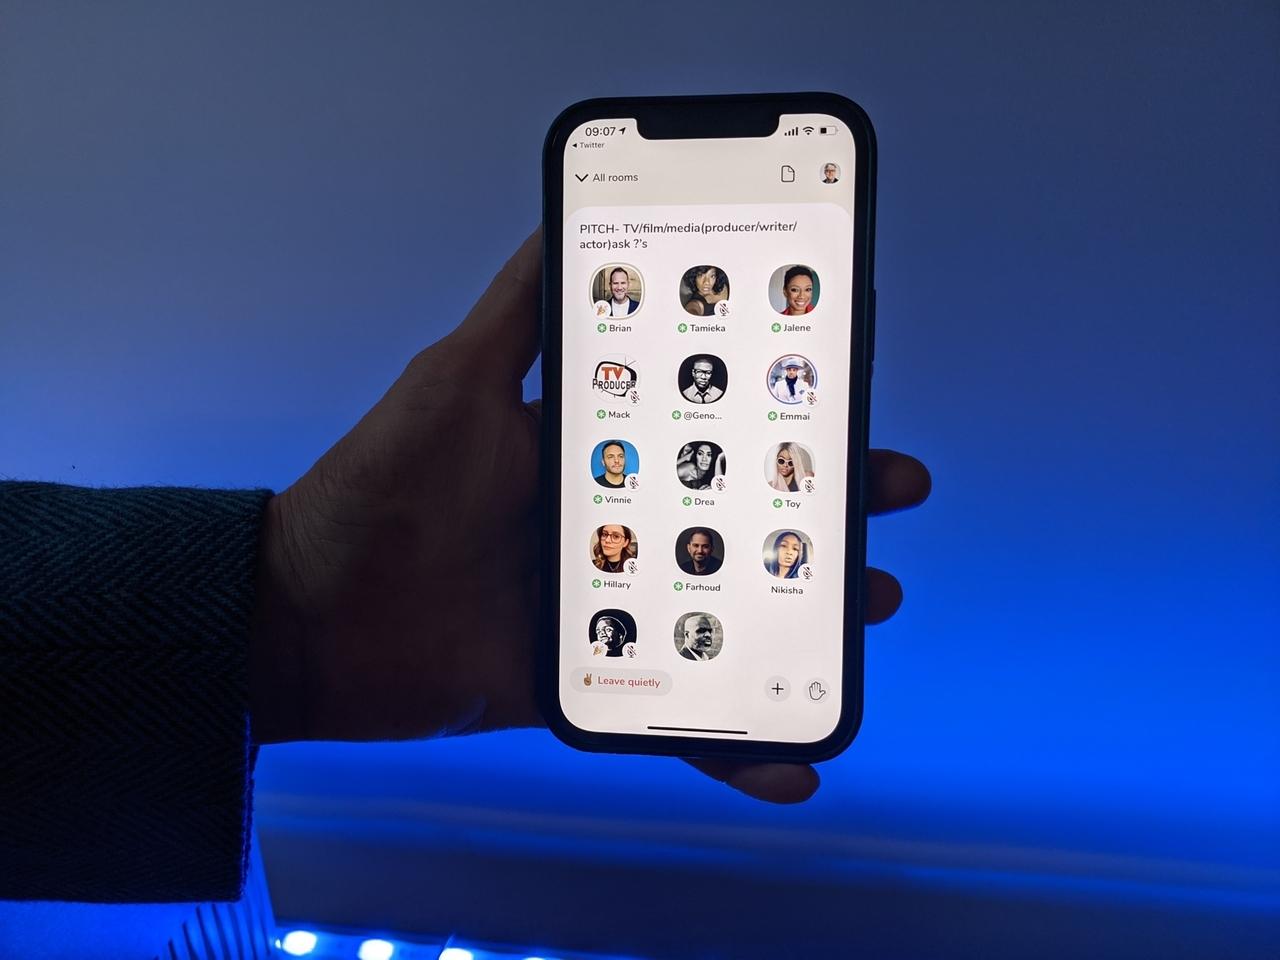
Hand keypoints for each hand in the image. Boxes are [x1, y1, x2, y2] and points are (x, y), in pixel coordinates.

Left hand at [249, 229, 930, 805]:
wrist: (305, 622)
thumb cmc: (376, 491)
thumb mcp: (452, 383)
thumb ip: (515, 312)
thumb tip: (564, 219)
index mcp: (593, 453)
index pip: (708, 430)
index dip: (781, 420)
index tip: (847, 403)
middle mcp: (609, 526)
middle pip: (737, 519)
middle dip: (820, 512)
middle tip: (887, 499)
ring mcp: (603, 609)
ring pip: (727, 613)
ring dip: (805, 616)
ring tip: (869, 605)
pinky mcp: (585, 684)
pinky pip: (674, 719)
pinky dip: (733, 752)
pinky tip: (795, 769)